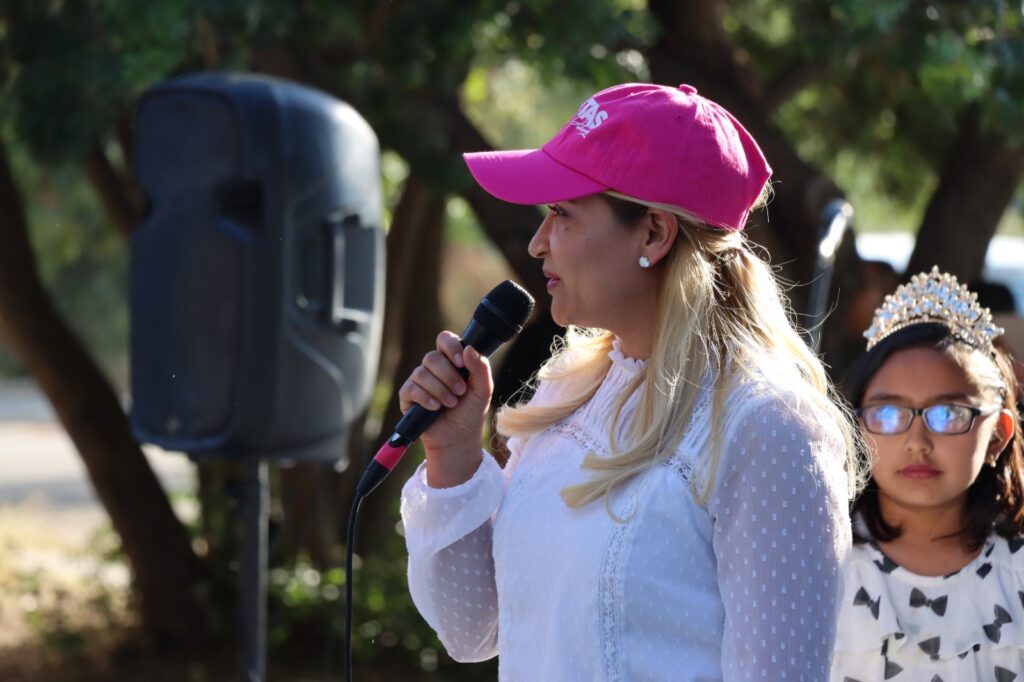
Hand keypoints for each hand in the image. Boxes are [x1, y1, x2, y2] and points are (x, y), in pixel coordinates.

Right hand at [397, 331, 492, 486]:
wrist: (459, 437)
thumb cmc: (471, 412)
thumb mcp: (483, 390)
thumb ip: (480, 368)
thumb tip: (468, 348)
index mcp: (451, 361)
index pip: (444, 340)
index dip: (450, 347)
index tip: (461, 362)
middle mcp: (433, 368)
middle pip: (431, 357)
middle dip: (448, 376)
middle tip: (460, 392)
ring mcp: (419, 381)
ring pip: (421, 373)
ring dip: (440, 390)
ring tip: (451, 404)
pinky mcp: (408, 396)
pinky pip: (411, 389)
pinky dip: (425, 398)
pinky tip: (435, 408)